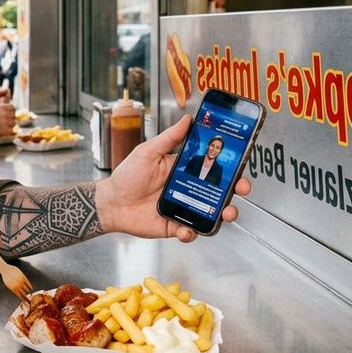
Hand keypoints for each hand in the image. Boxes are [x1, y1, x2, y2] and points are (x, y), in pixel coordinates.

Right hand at [0, 102, 15, 137]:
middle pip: (14, 116)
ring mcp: (6, 122)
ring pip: (14, 123)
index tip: (7, 115)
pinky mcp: (6, 130)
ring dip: (10, 126)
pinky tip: (4, 132)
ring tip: (2, 127)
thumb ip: (1, 110)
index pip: (12, 108)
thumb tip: (11, 111)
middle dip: (10, 119)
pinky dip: (10, 132)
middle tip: (4, 122)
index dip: (10, 112)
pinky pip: (12, 131)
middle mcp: (5, 114)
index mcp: (2, 107)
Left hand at [95, 115, 250, 242]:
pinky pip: (190, 232)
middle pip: (219, 191)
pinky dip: (191, 232)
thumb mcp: (148, 152)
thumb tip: (187, 119)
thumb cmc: (127, 176)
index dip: (229, 166)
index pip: (212, 166)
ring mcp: (183, 208)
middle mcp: (187, 189)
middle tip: (240, 188)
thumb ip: (169, 138)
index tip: (240, 163)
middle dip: (235, 190)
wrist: (111, 203)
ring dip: (223, 214)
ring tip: (224, 213)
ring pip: (211, 213)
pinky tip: (186, 229)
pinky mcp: (175, 226)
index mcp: (183, 169)